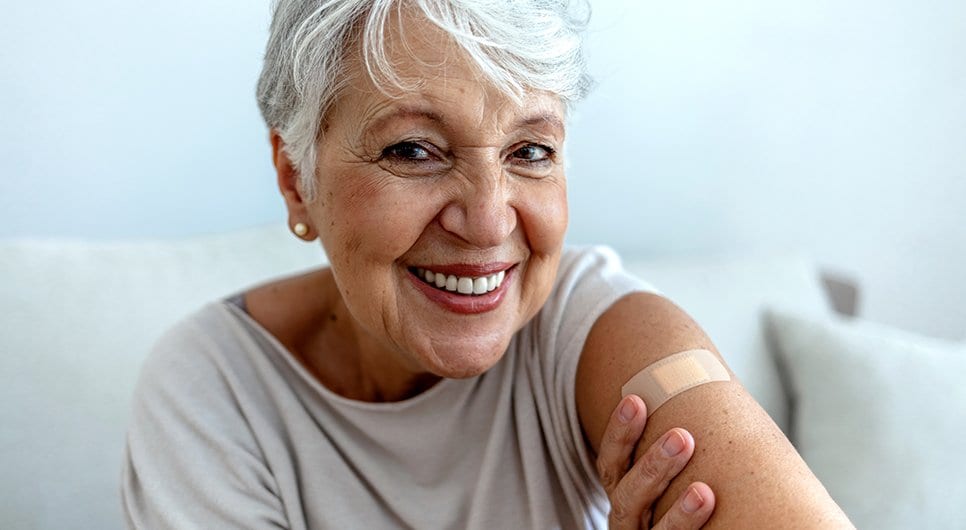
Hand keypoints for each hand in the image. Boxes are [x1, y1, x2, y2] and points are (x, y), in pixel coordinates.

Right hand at [597, 394, 715, 528]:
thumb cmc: (673, 505)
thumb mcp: (662, 479)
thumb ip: (673, 447)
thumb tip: (699, 380)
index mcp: (622, 494)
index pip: (611, 463)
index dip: (620, 433)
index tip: (636, 400)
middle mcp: (626, 521)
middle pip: (628, 495)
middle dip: (653, 466)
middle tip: (682, 437)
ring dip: (678, 514)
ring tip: (705, 492)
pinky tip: (712, 511)